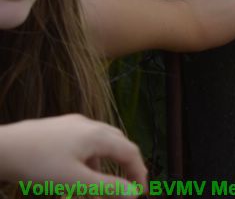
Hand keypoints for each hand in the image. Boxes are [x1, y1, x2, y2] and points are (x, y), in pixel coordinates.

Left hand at [0, 115, 146, 190]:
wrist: (2, 147)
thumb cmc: (37, 164)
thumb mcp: (75, 181)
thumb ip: (107, 187)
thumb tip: (133, 193)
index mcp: (98, 135)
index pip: (130, 152)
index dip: (139, 172)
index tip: (139, 193)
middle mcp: (89, 125)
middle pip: (118, 143)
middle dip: (125, 165)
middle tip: (126, 187)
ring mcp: (72, 124)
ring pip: (100, 142)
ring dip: (105, 164)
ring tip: (99, 185)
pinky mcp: (57, 128)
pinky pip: (83, 142)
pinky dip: (88, 159)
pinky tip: (76, 173)